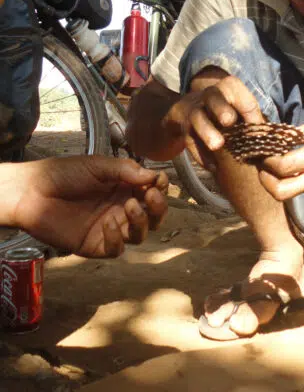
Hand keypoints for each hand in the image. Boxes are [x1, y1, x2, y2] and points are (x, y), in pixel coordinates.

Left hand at [5, 156, 167, 257]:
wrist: (32, 191)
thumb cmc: (63, 174)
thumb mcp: (97, 165)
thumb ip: (125, 170)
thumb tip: (153, 175)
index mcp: (124, 187)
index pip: (152, 191)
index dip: (160, 187)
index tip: (159, 180)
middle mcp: (121, 208)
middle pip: (153, 215)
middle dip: (158, 207)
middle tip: (151, 195)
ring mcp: (111, 228)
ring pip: (139, 234)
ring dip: (141, 221)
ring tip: (129, 206)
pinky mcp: (96, 245)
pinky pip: (117, 249)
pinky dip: (117, 238)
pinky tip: (107, 223)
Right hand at [166, 74, 263, 166]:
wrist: (190, 109)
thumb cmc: (225, 110)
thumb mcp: (239, 107)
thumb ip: (252, 119)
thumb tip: (265, 139)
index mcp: (228, 87)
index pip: (237, 90)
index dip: (248, 109)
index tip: (258, 128)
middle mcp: (209, 95)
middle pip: (213, 97)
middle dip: (220, 108)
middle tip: (229, 121)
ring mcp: (193, 110)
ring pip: (197, 117)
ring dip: (207, 131)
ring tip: (217, 145)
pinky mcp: (184, 128)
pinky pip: (189, 140)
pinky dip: (200, 154)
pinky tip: (212, 166)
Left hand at [259, 113, 303, 200]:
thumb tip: (283, 134)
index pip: (283, 166)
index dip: (267, 161)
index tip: (263, 150)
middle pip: (280, 192)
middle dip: (265, 180)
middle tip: (262, 166)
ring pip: (288, 192)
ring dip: (276, 180)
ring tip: (273, 164)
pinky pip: (301, 188)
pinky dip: (291, 179)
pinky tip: (293, 166)